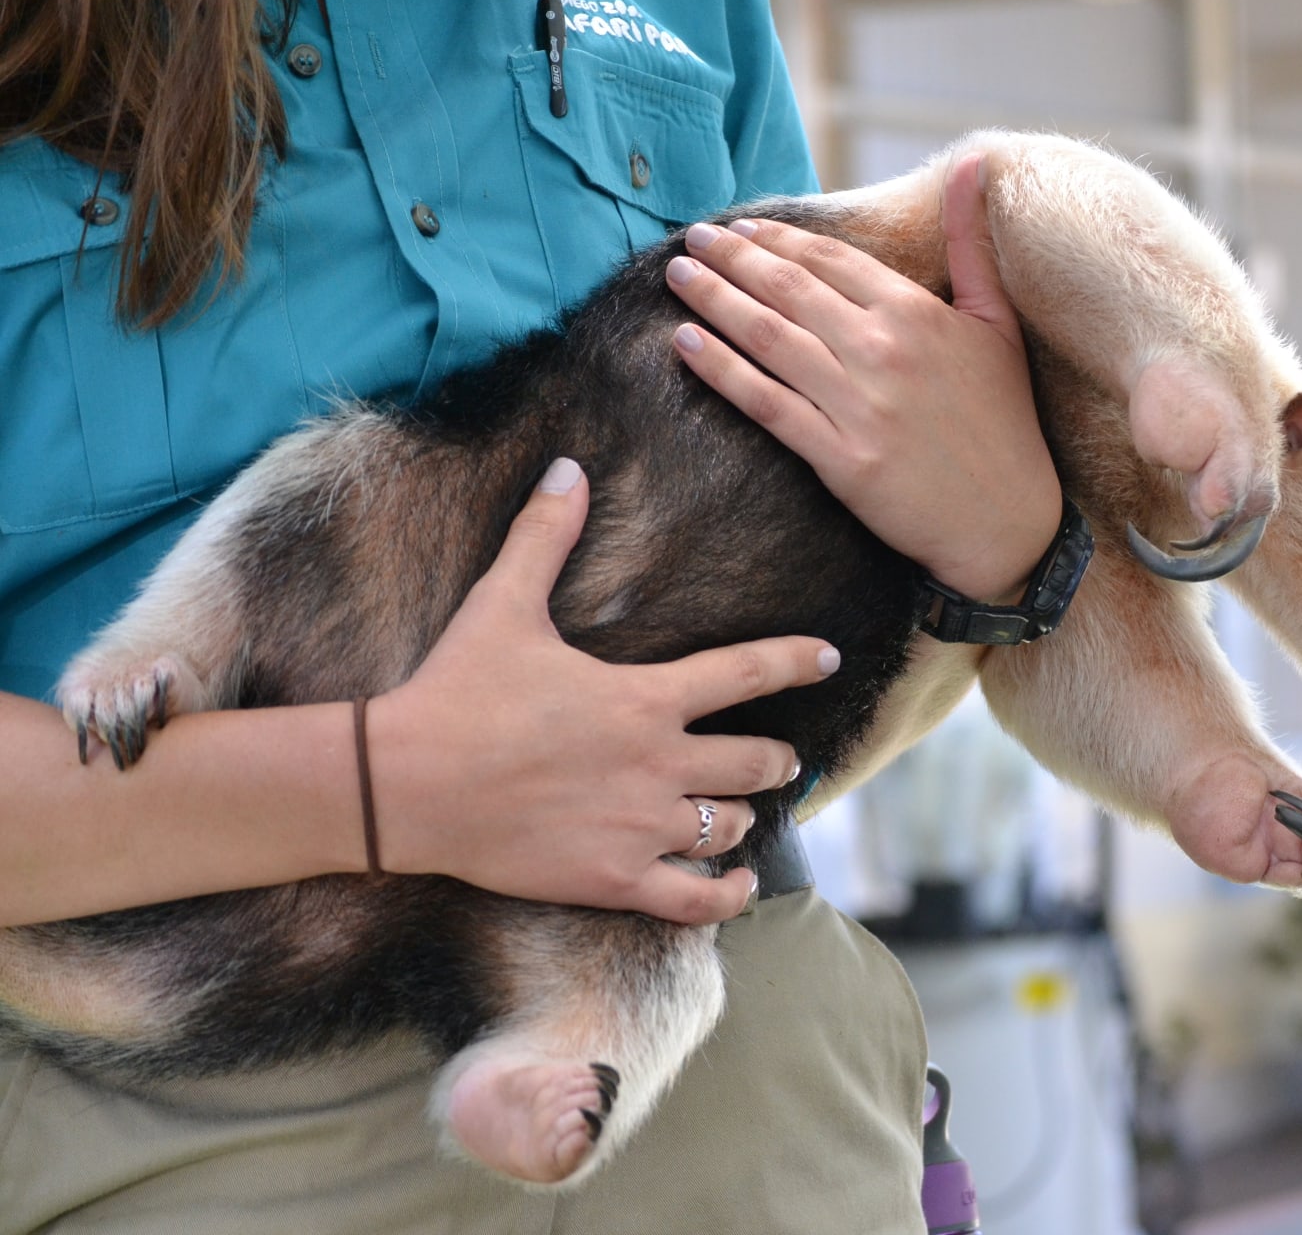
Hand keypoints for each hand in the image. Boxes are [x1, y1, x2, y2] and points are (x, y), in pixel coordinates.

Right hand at [370, 458, 839, 922]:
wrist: (406, 783)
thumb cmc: (455, 690)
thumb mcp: (504, 604)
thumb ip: (544, 536)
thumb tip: (567, 467)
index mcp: (644, 697)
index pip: (747, 671)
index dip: (797, 661)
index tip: (830, 657)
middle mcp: (658, 762)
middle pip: (754, 762)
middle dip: (775, 760)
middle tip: (780, 759)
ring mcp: (640, 826)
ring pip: (728, 826)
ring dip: (742, 818)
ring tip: (739, 814)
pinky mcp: (613, 878)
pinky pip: (694, 899)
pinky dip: (725, 894)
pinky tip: (737, 885)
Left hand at [667, 153, 1062, 602]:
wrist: (1007, 522)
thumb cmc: (1004, 421)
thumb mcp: (998, 323)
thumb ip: (971, 243)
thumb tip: (975, 162)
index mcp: (916, 314)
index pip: (830, 261)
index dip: (778, 240)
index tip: (742, 227)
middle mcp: (882, 351)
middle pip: (788, 290)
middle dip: (731, 258)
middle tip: (691, 238)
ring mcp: (859, 406)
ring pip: (769, 338)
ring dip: (714, 300)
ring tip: (679, 276)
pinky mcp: (841, 459)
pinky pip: (767, 404)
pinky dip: (722, 371)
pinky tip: (686, 345)